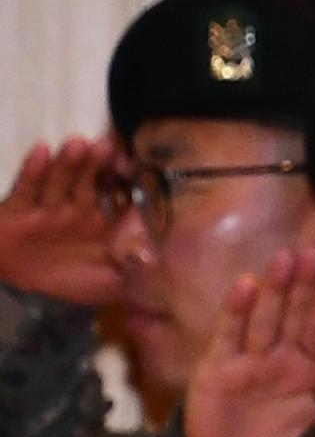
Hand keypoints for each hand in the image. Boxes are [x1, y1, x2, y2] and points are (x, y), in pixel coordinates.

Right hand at [0, 136, 127, 305]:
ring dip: (71, 162)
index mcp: (105, 221)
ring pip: (62, 180)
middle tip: (108, 146)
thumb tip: (173, 270)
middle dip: (99, 163)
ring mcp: (50, 206)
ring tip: (81, 144)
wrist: (27, 292)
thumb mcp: (115, 284)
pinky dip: (34, 170)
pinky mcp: (19, 209)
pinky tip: (42, 150)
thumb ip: (141, 273)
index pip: (119, 194)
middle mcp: (80, 208)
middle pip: (90, 180)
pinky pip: (27, 188)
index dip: (127, 180)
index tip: (138, 166)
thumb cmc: (76, 282)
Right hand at [179, 243, 314, 436]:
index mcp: (308, 368)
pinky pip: (229, 335)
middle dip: (304, 284)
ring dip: (274, 288)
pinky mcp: (218, 369)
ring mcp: (248, 360)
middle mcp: (279, 357)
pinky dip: (236, 309)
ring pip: (265, 317)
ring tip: (286, 258)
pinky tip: (244, 284)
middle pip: (293, 313)